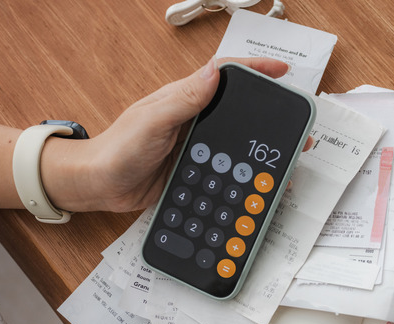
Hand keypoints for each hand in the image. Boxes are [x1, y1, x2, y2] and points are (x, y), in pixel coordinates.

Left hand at [41, 57, 310, 212]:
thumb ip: (182, 100)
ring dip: (260, 146)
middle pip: (239, 107)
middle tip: (296, 123)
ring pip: (237, 139)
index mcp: (185, 98)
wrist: (98, 185)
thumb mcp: (151, 121)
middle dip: (270, 111)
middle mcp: (194, 118)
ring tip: (286, 155)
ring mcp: (196, 143)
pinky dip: (245, 172)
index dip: (255, 69)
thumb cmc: (117, 148)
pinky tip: (256, 183)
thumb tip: (214, 75)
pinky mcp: (194, 168)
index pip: (225, 74)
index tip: (282, 71)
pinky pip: (226, 166)